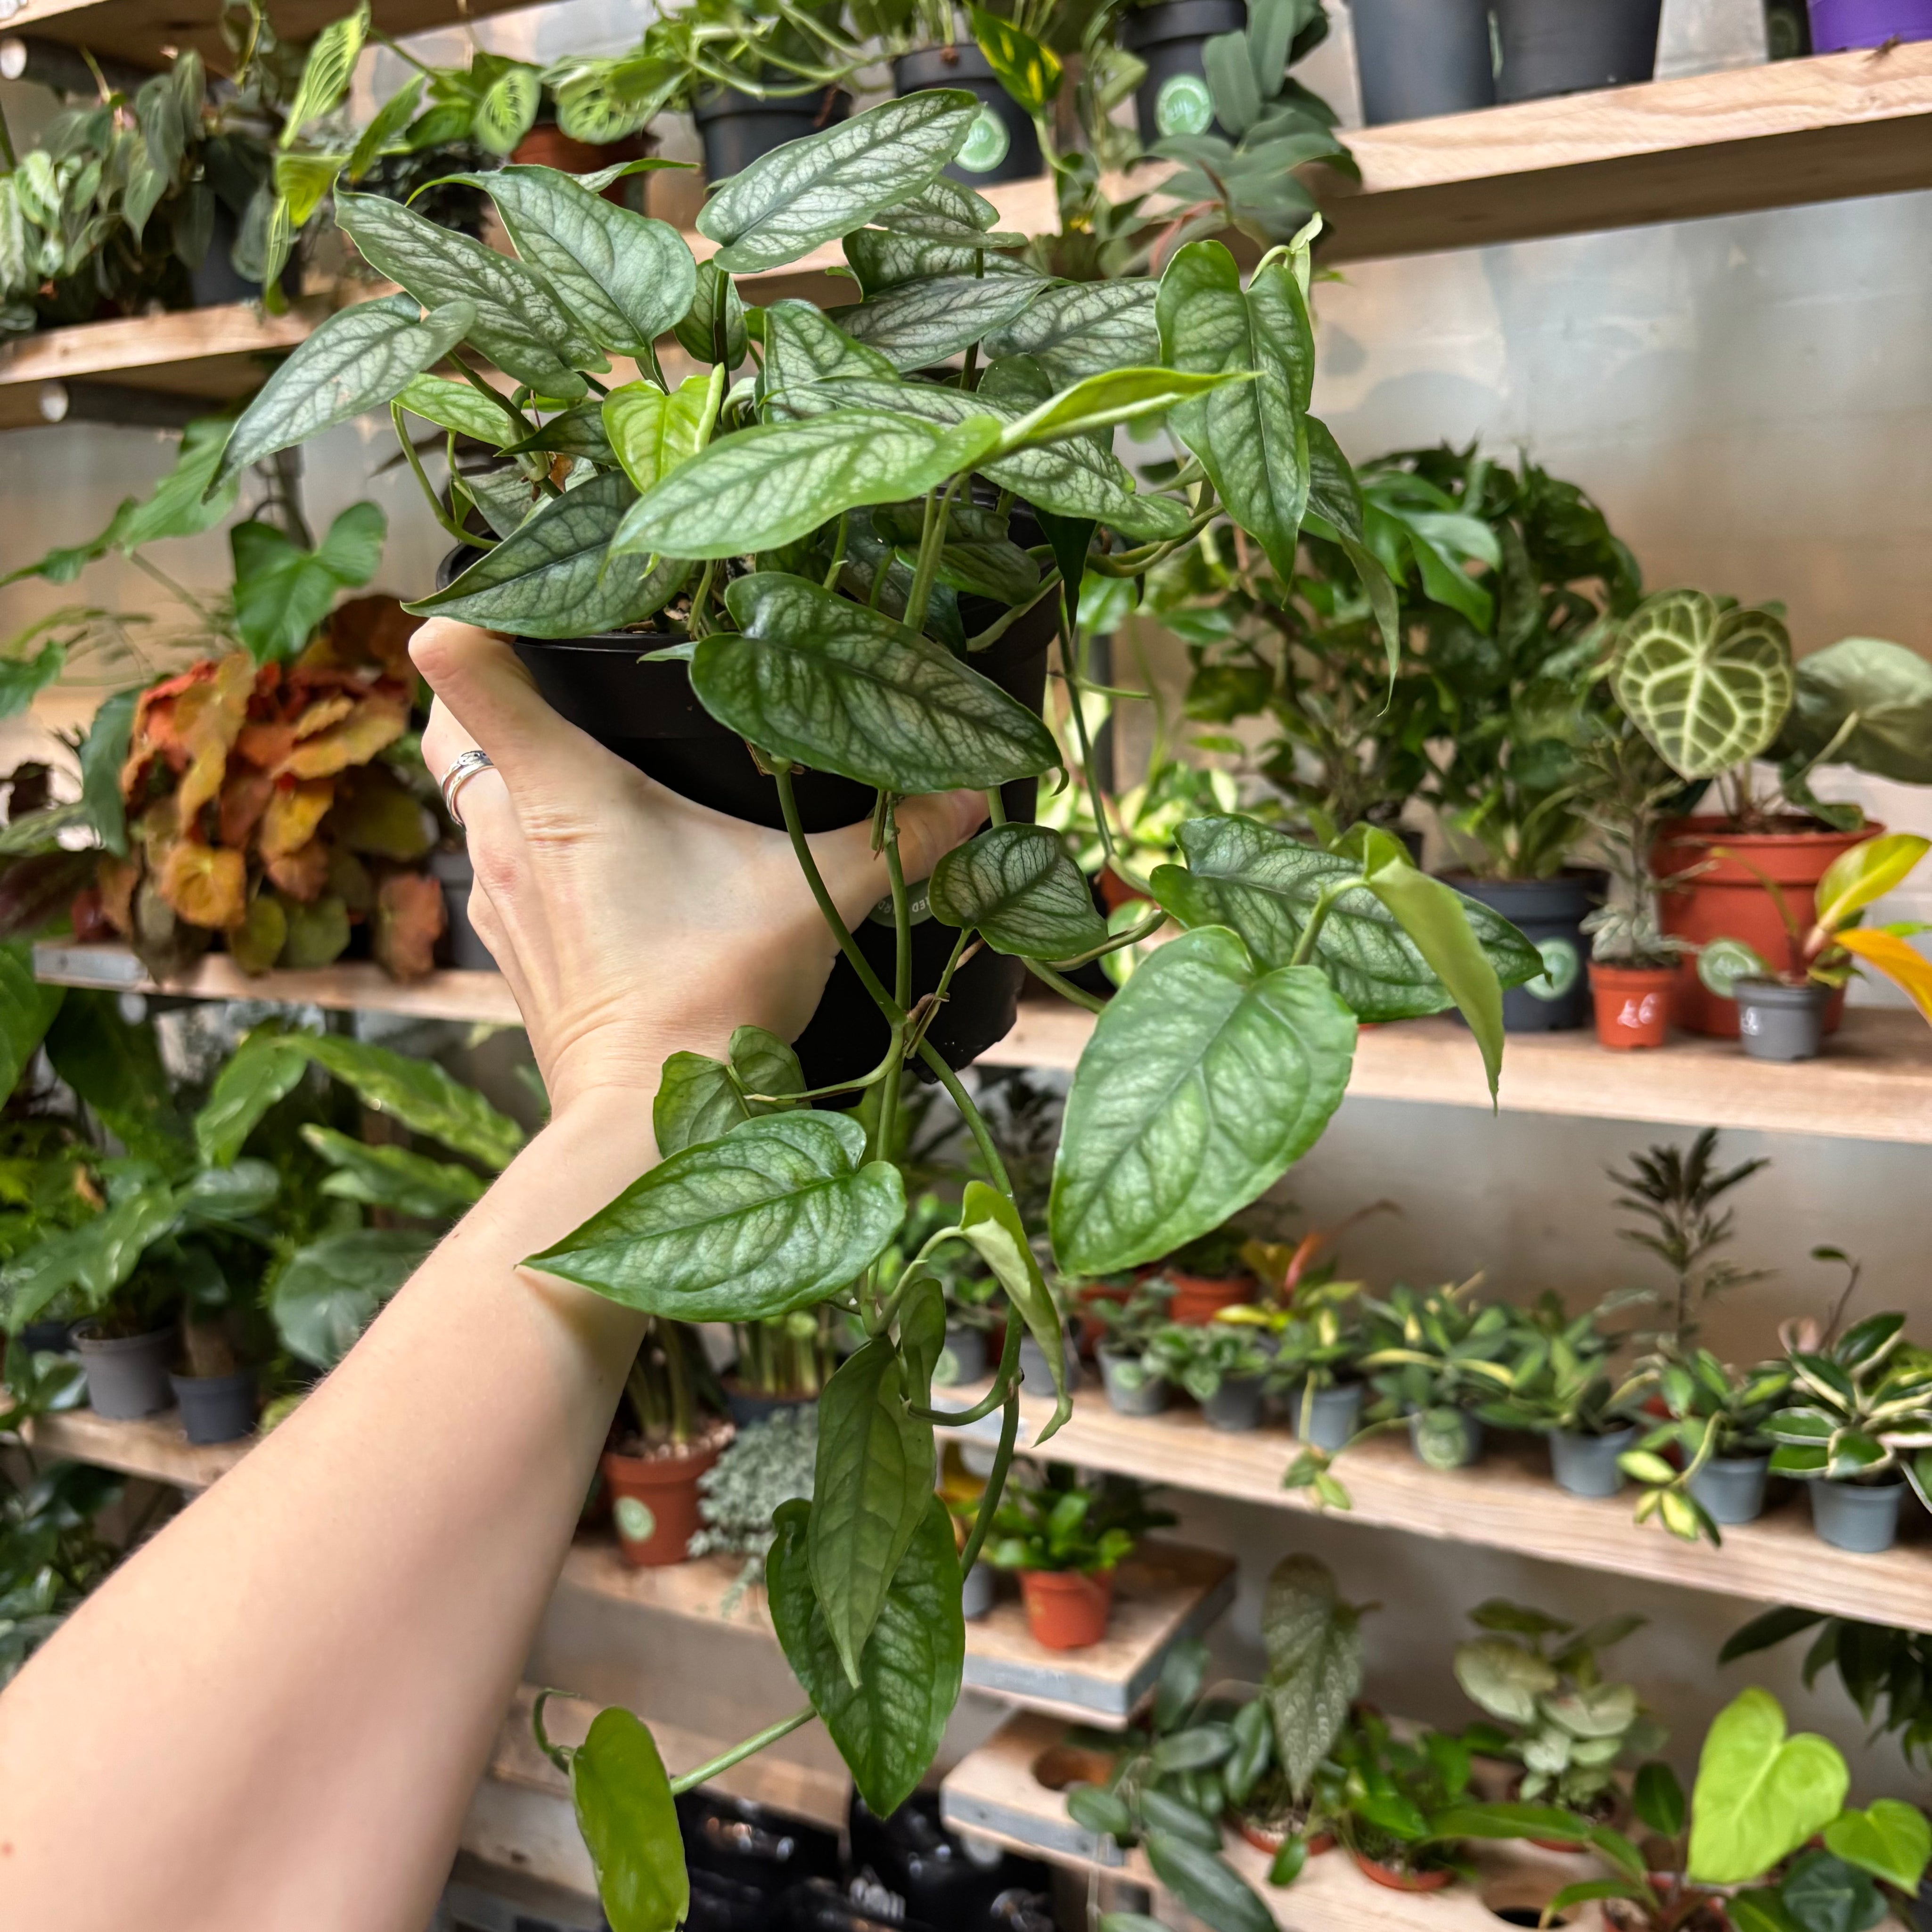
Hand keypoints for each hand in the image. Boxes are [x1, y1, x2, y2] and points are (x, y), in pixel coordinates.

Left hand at [412, 620, 986, 1118]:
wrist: (645, 1122)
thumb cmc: (710, 994)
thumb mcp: (811, 899)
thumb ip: (893, 841)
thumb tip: (969, 795)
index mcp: (558, 791)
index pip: (464, 668)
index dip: (476, 621)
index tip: (524, 609)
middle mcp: (504, 834)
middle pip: (456, 731)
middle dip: (498, 706)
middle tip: (577, 700)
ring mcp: (498, 898)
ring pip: (473, 806)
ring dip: (516, 786)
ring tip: (599, 784)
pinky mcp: (510, 952)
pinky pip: (498, 873)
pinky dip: (530, 855)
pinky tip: (601, 873)